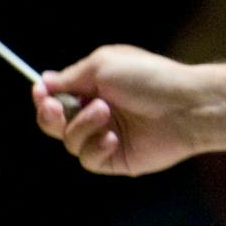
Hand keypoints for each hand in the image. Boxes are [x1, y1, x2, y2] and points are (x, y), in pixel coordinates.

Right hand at [32, 44, 225, 175]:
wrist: (185, 107)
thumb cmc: (148, 78)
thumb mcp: (104, 65)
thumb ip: (71, 77)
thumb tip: (43, 81)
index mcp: (94, 87)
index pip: (56, 96)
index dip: (43, 97)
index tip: (40, 92)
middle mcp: (97, 112)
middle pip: (53, 122)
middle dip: (49, 116)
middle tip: (57, 108)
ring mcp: (105, 136)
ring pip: (69, 140)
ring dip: (82, 125)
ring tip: (106, 113)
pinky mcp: (115, 159)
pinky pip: (88, 160)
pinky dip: (95, 147)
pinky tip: (113, 139)